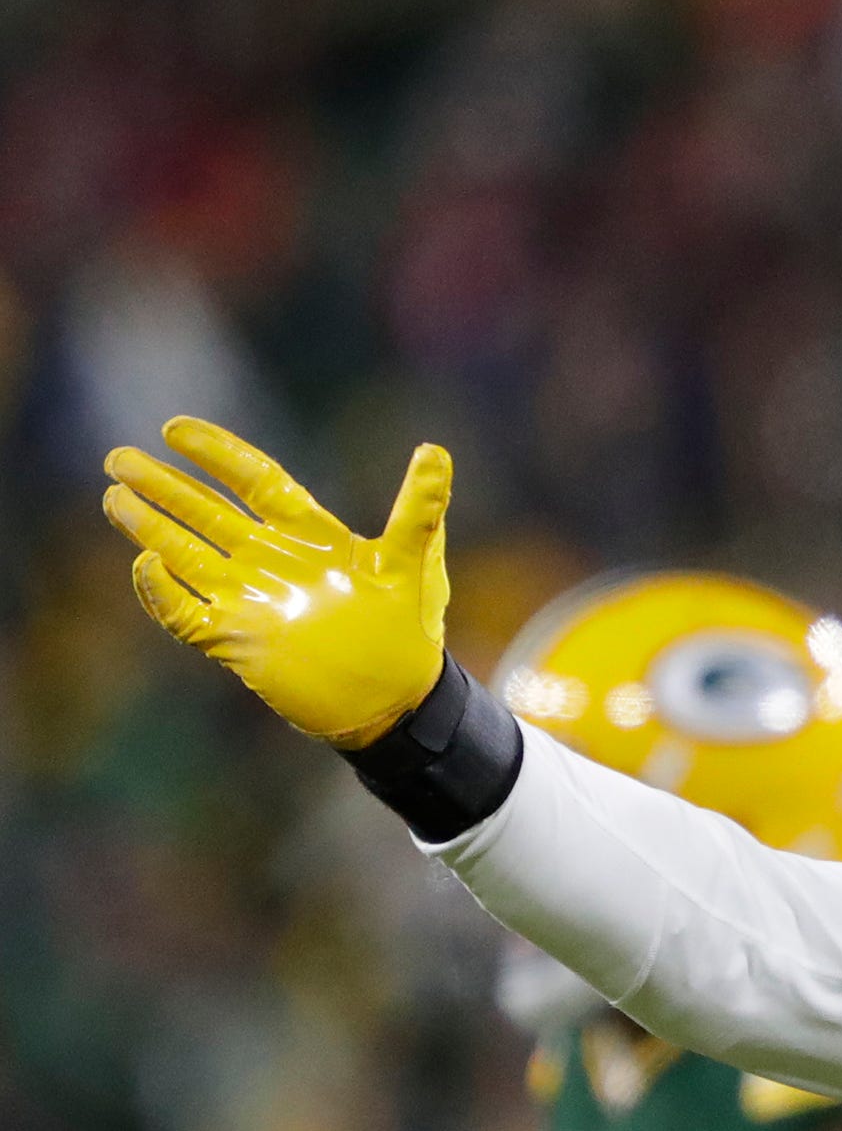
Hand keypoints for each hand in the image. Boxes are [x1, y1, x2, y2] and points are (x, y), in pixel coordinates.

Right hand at [101, 418, 452, 747]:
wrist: (398, 701)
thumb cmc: (409, 633)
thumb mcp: (416, 567)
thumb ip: (419, 510)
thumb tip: (436, 452)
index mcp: (309, 535)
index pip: (255, 481)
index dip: (216, 453)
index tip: (175, 429)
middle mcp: (271, 560)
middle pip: (206, 512)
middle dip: (164, 485)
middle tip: (119, 458)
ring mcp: (249, 598)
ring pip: (185, 554)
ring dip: (150, 527)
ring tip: (115, 497)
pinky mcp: (235, 639)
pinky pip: (183, 612)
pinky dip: (161, 591)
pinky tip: (144, 566)